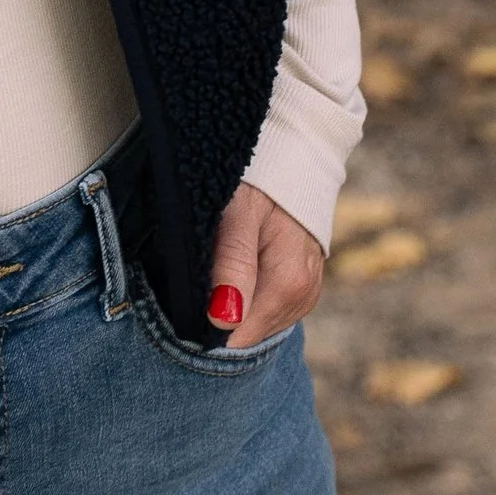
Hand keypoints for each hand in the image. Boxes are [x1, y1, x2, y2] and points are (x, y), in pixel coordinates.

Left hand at [203, 181, 324, 350]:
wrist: (294, 160)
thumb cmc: (260, 182)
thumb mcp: (238, 213)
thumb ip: (233, 263)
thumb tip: (223, 319)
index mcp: (289, 284)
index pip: (239, 334)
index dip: (208, 320)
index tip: (189, 292)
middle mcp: (303, 298)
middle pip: (248, 331)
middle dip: (221, 312)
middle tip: (203, 270)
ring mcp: (306, 296)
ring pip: (257, 323)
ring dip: (234, 304)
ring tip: (221, 264)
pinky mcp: (304, 290)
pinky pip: (269, 311)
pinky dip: (249, 298)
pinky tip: (239, 271)